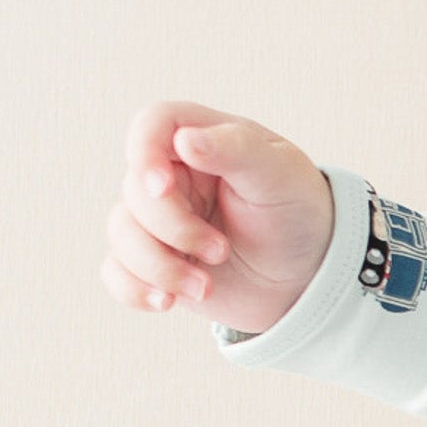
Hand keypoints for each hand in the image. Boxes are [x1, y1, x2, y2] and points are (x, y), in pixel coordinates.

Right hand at [104, 102, 334, 336]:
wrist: (310, 278)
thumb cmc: (300, 214)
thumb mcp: (280, 176)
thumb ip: (235, 150)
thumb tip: (185, 139)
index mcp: (204, 139)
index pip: (152, 124)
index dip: (144, 152)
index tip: (163, 186)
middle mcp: (174, 175)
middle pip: (134, 190)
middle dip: (173, 229)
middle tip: (221, 252)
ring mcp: (159, 219)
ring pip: (121, 233)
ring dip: (159, 266)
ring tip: (205, 287)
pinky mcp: (154, 260)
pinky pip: (116, 271)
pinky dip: (135, 289)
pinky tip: (167, 302)